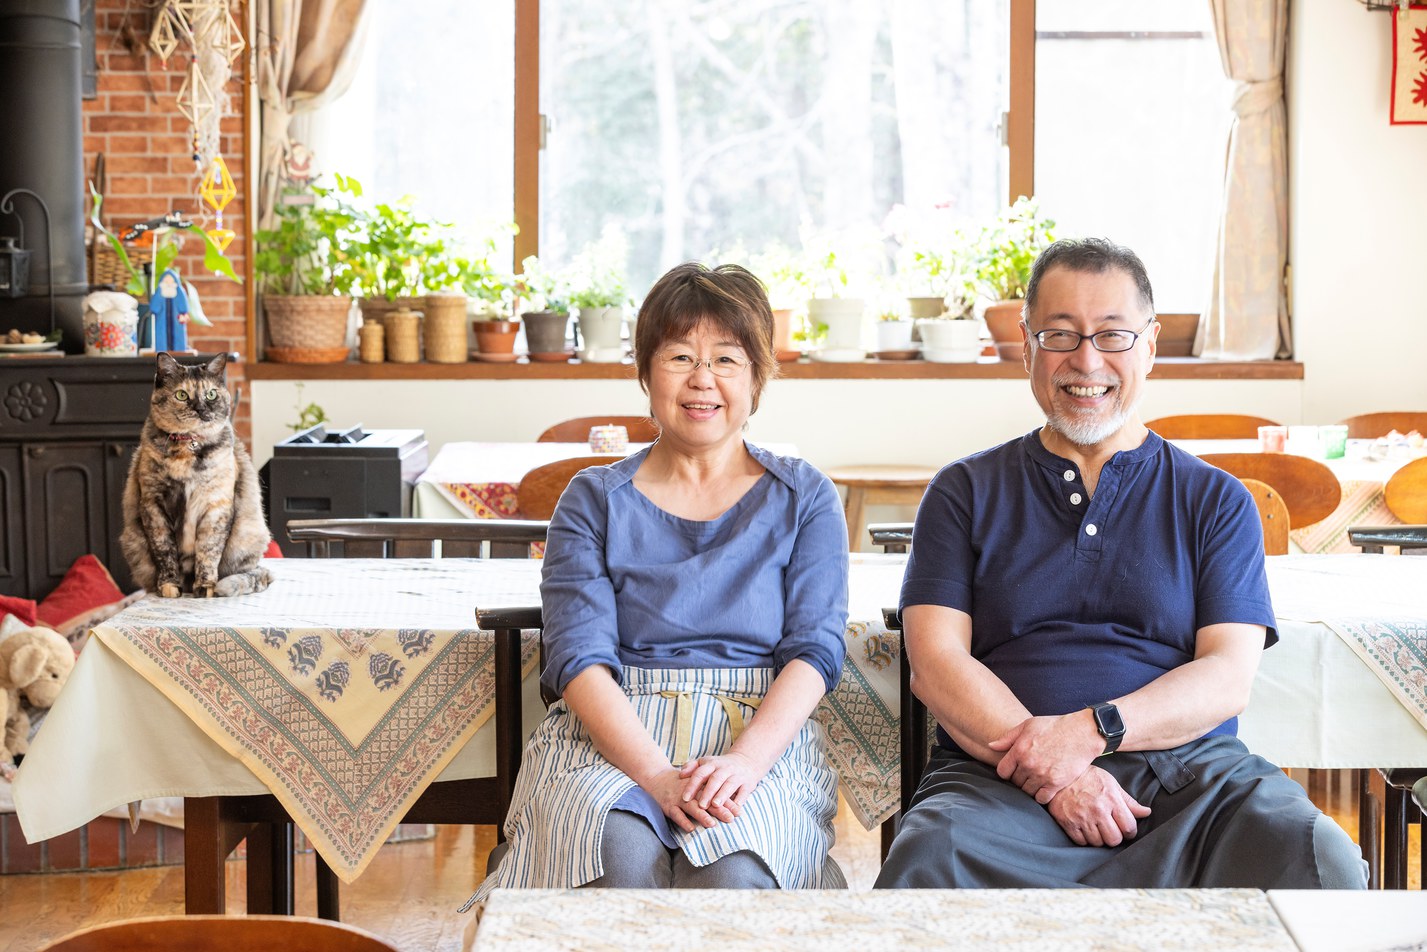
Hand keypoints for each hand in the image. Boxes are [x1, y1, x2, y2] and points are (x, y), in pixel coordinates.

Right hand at [641, 766, 733, 832]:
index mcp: (700, 786)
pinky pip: (676, 814)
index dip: (728, 802)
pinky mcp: (668, 805)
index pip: (716, 794)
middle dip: (719, 810)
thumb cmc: (683, 784)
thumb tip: (733, 806)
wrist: (658, 777)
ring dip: (702, 815)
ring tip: (712, 823)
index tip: (739, 812)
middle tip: (731, 818)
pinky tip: (691, 828)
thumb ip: (712, 794)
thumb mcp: (698, 786)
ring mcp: (679, 798)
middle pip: (707, 800)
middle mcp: (691, 792)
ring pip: (692, 807)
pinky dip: (683, 821)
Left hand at [678, 752, 762, 815]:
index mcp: (712, 764)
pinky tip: (735, 808)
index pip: (700, 773)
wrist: (746, 761)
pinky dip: (740, 799)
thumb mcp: (706, 762)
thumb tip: (680, 775)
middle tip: (701, 805)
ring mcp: (737, 775)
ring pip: (730, 784)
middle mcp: (724, 768)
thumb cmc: (720, 766)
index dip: (692, 785)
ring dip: (722, 795)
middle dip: (708, 792)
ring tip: (716, 805)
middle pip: (715, 779)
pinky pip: (744, 791)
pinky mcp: (748, 783)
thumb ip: (692, 767)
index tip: (685, 798)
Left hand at [988, 712, 1103, 803]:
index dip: (1007, 772)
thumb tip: (991, 746)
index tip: (1014, 769)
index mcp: (1019, 750)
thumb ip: (1008, 738)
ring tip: (1037, 780)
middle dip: (1019, 779)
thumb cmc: (1055, 726)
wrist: (1082, 733)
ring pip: (1027, 792)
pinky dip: (1042, 796)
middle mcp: (1028, 764)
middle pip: (1015, 783)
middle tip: (1029, 774)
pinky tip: (1046, 787)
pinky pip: (1041, 799)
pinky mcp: (1056, 783)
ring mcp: (1042, 775)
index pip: (1002, 772)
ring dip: (1030, 788)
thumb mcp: (1028, 725)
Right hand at [1047, 765, 1150, 846]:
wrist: (1059, 775)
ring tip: (1096, 827)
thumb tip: (1146, 812)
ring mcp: (1082, 818)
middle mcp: (1098, 810)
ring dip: (1099, 838)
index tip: (1126, 829)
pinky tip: (1084, 828)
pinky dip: (1085, 838)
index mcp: (1111, 800)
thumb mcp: (1110, 784)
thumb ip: (1128, 801)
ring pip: (1098, 843)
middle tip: (1110, 829)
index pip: (1129, 827)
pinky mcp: (1068, 823)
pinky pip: (1082, 842)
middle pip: (1114, 839)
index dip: (1130, 831)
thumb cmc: (1087, 778)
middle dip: (1114, 836)